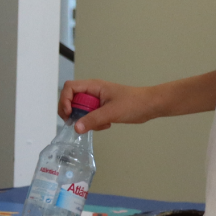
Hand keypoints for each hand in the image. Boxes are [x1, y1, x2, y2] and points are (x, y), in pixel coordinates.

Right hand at [59, 70, 215, 133]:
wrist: (151, 106)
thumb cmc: (134, 104)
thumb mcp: (111, 112)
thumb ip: (92, 120)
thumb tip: (75, 128)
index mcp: (93, 87)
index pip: (69, 88)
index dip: (65, 100)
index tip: (70, 115)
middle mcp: (93, 92)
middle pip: (72, 100)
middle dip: (74, 114)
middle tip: (79, 124)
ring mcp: (97, 101)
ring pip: (81, 111)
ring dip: (86, 121)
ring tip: (100, 124)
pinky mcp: (103, 109)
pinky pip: (90, 117)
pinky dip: (94, 123)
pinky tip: (106, 125)